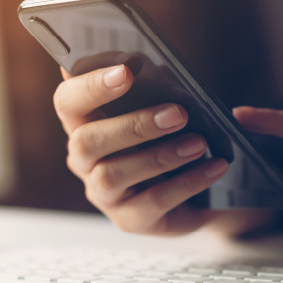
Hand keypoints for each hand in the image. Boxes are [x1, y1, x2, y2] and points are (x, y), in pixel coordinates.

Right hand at [54, 62, 233, 234]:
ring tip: (199, 143)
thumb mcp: (165, 104)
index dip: (91, 86)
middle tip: (178, 113)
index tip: (126, 71)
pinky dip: (188, 182)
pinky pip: (153, 201)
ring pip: (114, 174)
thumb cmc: (173, 135)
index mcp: (84, 122)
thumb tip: (144, 62)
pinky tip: (214, 166)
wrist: (201, 188)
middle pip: (87, 141)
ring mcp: (103, 193)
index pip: (68, 101)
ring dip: (161, 155)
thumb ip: (153, 84)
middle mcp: (84, 160)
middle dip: (133, 125)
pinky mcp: (129, 219)